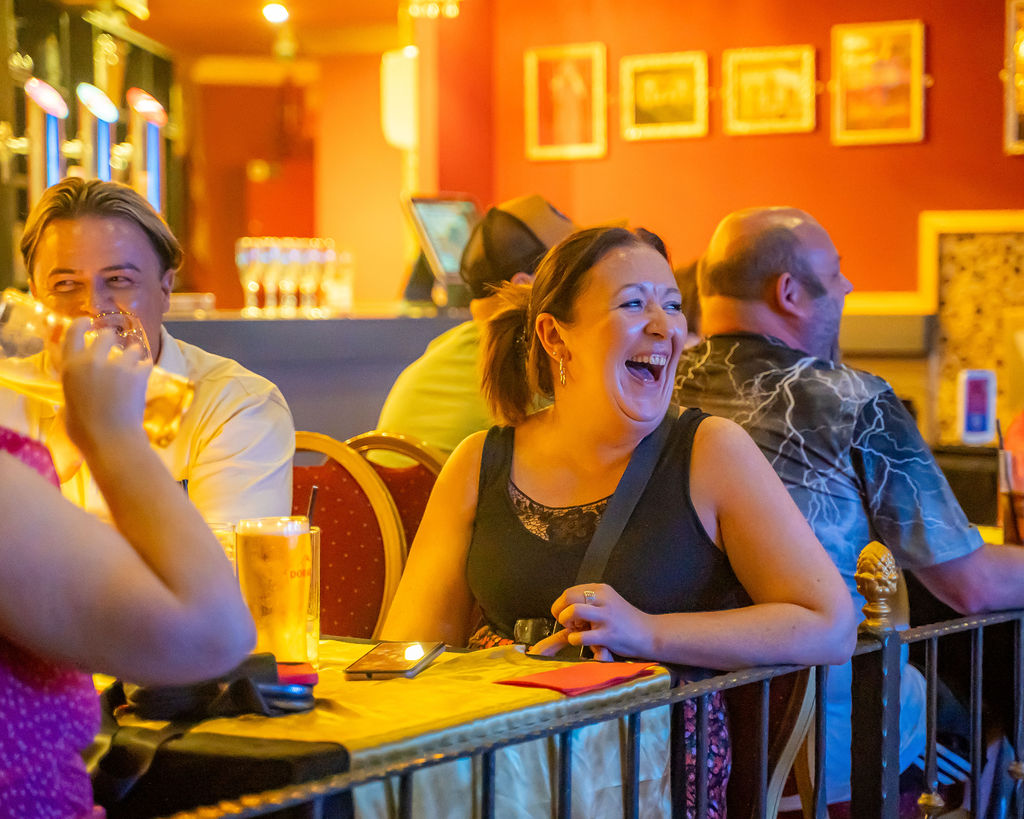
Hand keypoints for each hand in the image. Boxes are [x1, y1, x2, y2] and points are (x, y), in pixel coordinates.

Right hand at [61, 319, 151, 451]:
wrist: (111, 440)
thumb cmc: (85, 431)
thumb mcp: (68, 404)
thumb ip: (74, 387)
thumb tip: (79, 387)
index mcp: (70, 367)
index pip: (73, 332)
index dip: (82, 324)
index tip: (89, 322)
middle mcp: (92, 360)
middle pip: (106, 335)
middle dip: (114, 341)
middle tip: (118, 352)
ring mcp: (117, 365)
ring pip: (131, 349)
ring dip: (133, 356)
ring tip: (133, 370)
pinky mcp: (138, 373)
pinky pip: (145, 363)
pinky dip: (145, 371)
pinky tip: (143, 382)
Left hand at [545, 583, 652, 660]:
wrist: (651, 633)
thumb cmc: (627, 620)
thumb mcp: (609, 602)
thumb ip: (591, 602)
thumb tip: (566, 608)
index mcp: (601, 590)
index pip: (570, 591)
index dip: (561, 604)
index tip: (562, 613)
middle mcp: (603, 599)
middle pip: (569, 597)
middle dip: (560, 611)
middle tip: (564, 622)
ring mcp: (606, 617)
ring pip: (574, 611)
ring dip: (566, 621)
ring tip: (572, 629)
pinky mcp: (609, 635)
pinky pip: (582, 636)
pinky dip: (575, 639)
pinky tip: (579, 640)